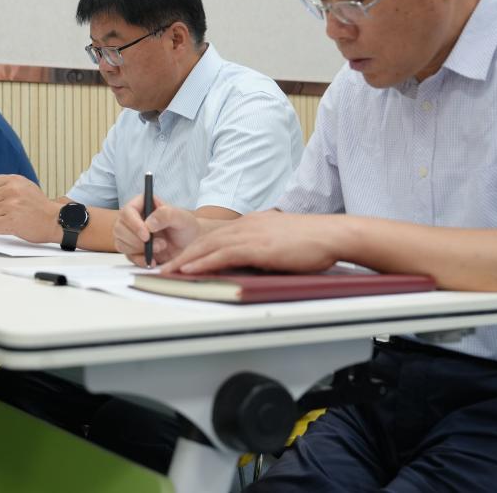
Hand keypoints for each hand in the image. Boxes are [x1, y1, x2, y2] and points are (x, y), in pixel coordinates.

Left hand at [0, 175, 61, 242]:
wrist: (54, 220)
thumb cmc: (39, 204)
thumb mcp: (25, 185)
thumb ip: (6, 182)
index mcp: (14, 180)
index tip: (0, 198)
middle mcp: (12, 191)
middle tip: (5, 209)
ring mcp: (12, 206)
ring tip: (10, 216)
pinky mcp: (11, 220)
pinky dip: (0, 225)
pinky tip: (11, 223)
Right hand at [114, 194, 200, 266]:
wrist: (190, 246)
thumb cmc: (186, 228)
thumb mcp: (182, 218)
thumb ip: (166, 215)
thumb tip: (148, 224)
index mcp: (143, 204)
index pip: (128, 211)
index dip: (134, 224)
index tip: (146, 235)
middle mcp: (133, 218)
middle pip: (120, 228)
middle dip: (138, 241)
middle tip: (160, 245)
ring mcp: (131, 234)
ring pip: (121, 243)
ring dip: (140, 250)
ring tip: (161, 248)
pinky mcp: (132, 250)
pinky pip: (128, 256)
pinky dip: (140, 260)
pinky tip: (154, 260)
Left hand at [161, 211, 340, 274]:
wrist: (331, 235)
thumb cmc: (312, 241)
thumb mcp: (280, 241)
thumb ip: (263, 248)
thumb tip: (253, 263)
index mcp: (252, 223)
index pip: (216, 236)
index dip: (196, 248)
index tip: (182, 260)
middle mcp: (247, 225)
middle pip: (206, 240)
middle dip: (183, 255)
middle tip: (164, 268)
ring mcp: (251, 234)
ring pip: (209, 246)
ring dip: (186, 260)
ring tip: (168, 272)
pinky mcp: (257, 247)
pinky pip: (223, 255)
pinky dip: (203, 262)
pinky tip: (190, 270)